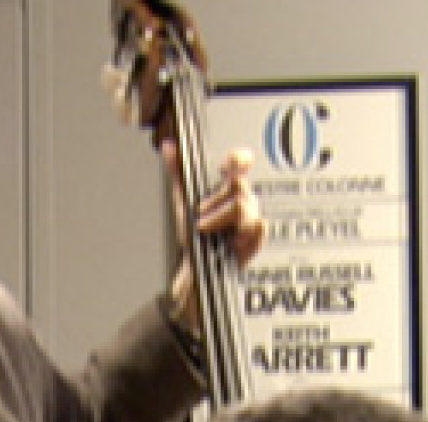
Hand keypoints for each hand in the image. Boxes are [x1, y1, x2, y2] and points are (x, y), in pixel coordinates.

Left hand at [165, 145, 264, 333]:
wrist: (193, 268)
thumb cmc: (192, 235)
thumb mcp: (182, 201)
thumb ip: (177, 173)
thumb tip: (168, 146)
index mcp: (226, 188)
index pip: (239, 165)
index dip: (239, 159)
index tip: (231, 163)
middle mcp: (241, 202)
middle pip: (241, 187)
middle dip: (216, 201)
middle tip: (198, 215)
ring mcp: (248, 222)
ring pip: (247, 208)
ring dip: (222, 217)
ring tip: (205, 229)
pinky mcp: (253, 242)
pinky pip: (259, 230)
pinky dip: (247, 234)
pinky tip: (234, 240)